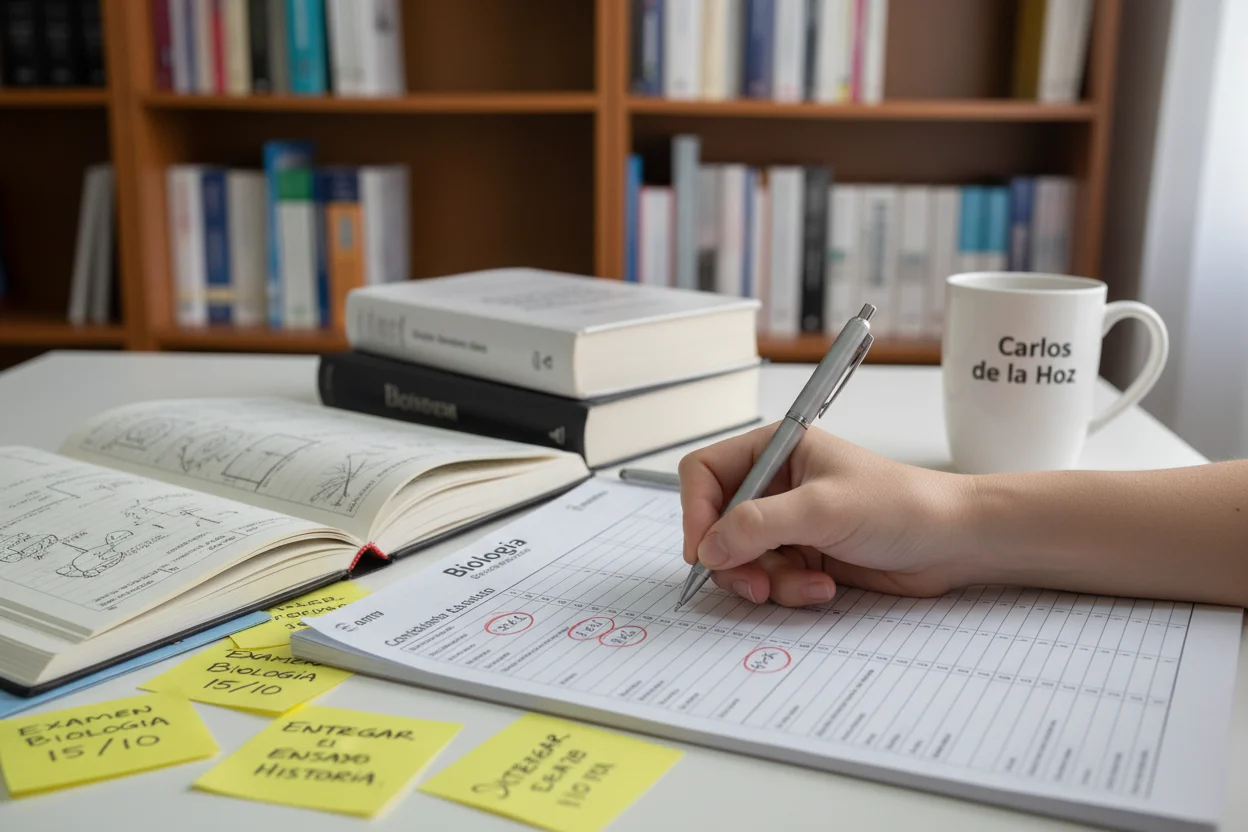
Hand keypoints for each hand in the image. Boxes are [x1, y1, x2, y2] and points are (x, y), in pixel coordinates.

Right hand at [678, 423, 978, 606]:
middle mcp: (775, 484)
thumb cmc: (901, 505)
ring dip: (769, 580)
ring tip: (808, 583)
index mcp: (775, 450)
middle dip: (735, 559)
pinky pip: (770, 579)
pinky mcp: (803, 554)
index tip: (702, 550)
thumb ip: (758, 525)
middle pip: (716, 524)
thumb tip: (708, 547)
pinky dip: (790, 589)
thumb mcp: (822, 509)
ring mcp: (788, 522)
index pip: (705, 473)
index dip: (696, 510)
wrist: (952, 542)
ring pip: (741, 559)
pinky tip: (825, 585)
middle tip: (755, 584)